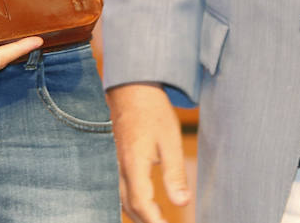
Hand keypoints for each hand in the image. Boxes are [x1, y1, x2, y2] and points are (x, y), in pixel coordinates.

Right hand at [107, 82, 190, 222]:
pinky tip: (146, 205)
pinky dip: (133, 204)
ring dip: (141, 215)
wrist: (132, 89)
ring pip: (123, 202)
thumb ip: (175, 174)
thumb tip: (183, 202)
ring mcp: (116, 166)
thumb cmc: (153, 112)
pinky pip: (121, 191)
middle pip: (131, 208)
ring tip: (159, 220)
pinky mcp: (117, 162)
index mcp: (133, 165)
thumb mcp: (170, 141)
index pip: (142, 205)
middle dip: (148, 222)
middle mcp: (120, 170)